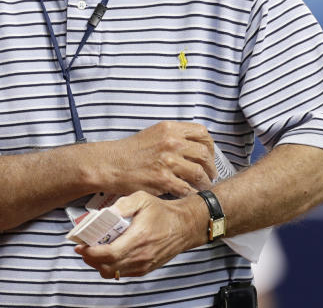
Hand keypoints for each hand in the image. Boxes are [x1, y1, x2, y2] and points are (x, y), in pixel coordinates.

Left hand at [75, 191, 205, 277]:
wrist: (184, 226)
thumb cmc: (162, 212)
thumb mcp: (142, 199)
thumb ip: (122, 204)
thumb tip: (106, 213)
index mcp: (138, 238)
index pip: (108, 254)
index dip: (90, 253)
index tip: (81, 246)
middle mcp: (141, 255)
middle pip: (107, 267)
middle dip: (90, 259)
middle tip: (83, 248)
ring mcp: (144, 265)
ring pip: (113, 273)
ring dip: (99, 264)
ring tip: (93, 252)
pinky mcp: (146, 269)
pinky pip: (123, 273)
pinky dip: (111, 267)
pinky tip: (108, 255)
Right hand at [96, 121, 215, 196]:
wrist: (112, 164)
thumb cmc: (131, 151)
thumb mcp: (154, 133)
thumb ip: (175, 136)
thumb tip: (195, 146)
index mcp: (170, 129)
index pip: (202, 133)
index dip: (210, 146)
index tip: (209, 155)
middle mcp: (171, 143)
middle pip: (204, 154)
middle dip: (210, 167)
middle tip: (210, 174)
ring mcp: (168, 162)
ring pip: (199, 173)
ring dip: (204, 182)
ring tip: (202, 185)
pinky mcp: (163, 180)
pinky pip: (186, 189)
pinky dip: (191, 193)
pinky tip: (188, 193)